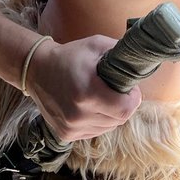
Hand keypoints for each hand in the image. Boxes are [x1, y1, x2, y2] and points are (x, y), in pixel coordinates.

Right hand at [25, 34, 141, 141]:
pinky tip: (91, 107)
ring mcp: (71, 127)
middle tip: (117, 92)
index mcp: (87, 93)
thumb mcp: (96, 45)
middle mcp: (78, 115)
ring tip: (103, 98)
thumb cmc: (70, 56)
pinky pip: (95, 132)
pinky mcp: (66, 134)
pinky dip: (98, 121)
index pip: (125, 108)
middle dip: (123, 105)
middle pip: (119, 119)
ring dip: (111, 115)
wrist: (37, 70)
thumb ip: (121, 52)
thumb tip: (141, 61)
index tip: (130, 89)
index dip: (133, 99)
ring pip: (108, 128)